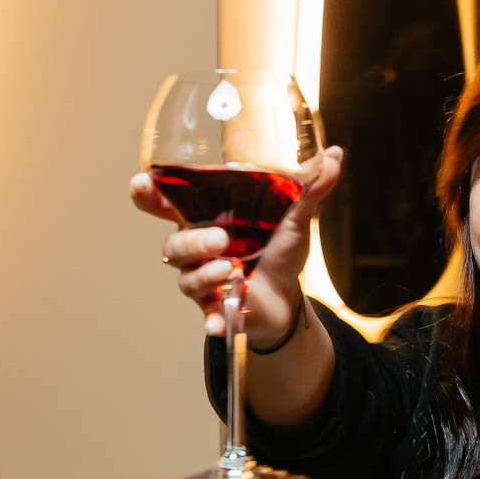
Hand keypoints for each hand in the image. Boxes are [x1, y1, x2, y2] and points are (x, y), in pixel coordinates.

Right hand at [131, 146, 343, 339]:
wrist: (288, 300)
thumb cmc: (279, 253)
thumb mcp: (296, 219)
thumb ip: (310, 188)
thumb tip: (335, 156)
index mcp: (206, 219)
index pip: (163, 203)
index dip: (146, 192)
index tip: (143, 182)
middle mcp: (197, 249)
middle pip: (172, 245)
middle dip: (188, 243)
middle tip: (219, 241)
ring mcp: (203, 279)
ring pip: (186, 277)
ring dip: (207, 274)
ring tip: (231, 271)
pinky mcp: (214, 307)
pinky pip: (204, 313)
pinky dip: (211, 318)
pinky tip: (220, 322)